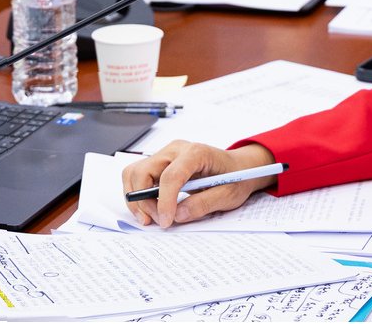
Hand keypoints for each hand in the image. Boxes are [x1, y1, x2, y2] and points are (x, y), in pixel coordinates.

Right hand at [122, 141, 276, 228]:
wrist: (238, 167)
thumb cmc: (235, 177)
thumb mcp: (228, 195)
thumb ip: (203, 204)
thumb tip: (177, 215)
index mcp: (196, 152)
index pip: (171, 175)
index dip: (165, 201)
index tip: (166, 221)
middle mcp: (175, 150)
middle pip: (143, 171)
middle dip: (145, 201)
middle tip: (160, 221)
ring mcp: (165, 155)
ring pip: (134, 173)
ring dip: (137, 199)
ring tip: (153, 218)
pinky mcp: (159, 164)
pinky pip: (138, 178)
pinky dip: (138, 196)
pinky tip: (151, 210)